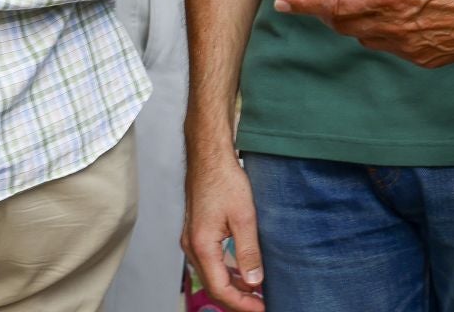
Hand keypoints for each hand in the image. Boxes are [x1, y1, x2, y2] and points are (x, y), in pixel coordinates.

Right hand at [183, 149, 265, 311]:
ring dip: (232, 287)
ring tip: (256, 293)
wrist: (209, 157)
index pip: (220, 289)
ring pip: (211, 275)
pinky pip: (210, 262)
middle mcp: (192, 247)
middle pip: (213, 287)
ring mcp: (192, 240)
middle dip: (237, 300)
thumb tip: (254, 282)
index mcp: (202, 246)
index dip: (242, 304)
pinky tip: (243, 272)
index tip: (261, 309)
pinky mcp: (196, 233)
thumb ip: (248, 251)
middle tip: (261, 306)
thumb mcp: (244, 217)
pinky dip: (227, 272)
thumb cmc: (224, 180)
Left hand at [274, 0, 453, 66]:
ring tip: (350, 5)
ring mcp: (411, 46)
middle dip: (325, 11)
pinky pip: (388, 47)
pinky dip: (378, 33)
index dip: (306, 2)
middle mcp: (397, 25)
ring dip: (351, 22)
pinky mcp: (424, 58)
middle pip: (343, 22)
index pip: (337, 0)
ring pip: (364, 37)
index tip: (282, 1)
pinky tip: (389, 18)